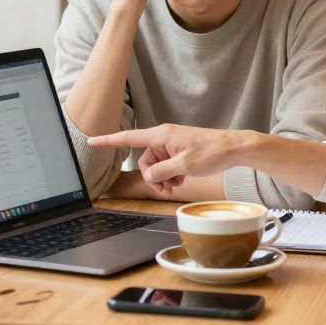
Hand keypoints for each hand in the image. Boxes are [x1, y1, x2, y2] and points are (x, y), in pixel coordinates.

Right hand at [89, 124, 250, 195]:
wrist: (233, 148)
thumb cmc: (212, 152)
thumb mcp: (184, 166)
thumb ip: (162, 172)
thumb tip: (149, 177)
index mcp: (161, 136)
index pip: (128, 138)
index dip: (108, 141)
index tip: (92, 141)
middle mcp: (163, 138)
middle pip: (145, 161)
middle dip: (153, 178)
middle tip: (169, 188)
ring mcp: (172, 145)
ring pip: (156, 167)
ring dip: (164, 179)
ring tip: (178, 184)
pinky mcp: (179, 151)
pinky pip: (166, 166)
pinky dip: (171, 175)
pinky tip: (182, 179)